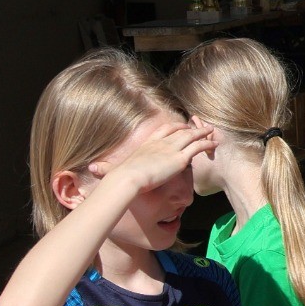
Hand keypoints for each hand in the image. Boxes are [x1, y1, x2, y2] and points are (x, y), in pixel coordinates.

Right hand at [89, 121, 215, 193]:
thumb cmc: (118, 178)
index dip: (173, 127)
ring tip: (212, 131)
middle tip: (199, 125)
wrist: (127, 179)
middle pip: (178, 131)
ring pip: (191, 136)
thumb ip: (104, 170)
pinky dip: (207, 143)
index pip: (162, 130)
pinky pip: (197, 147)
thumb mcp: (112, 171)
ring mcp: (170, 149)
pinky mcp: (179, 158)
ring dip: (202, 132)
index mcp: (147, 144)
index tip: (180, 125)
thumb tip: (90, 170)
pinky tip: (214, 142)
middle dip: (190, 127)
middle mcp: (160, 143)